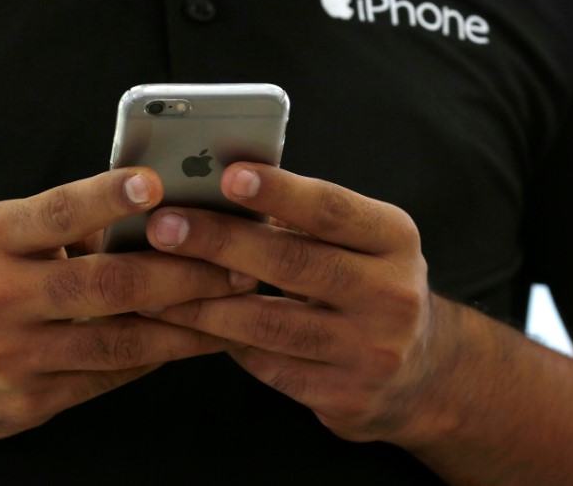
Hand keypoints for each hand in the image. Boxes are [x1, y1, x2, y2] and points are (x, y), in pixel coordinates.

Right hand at [0, 168, 254, 441]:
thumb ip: (66, 228)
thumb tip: (154, 215)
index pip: (58, 212)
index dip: (108, 197)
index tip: (156, 184)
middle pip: (106, 284)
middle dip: (183, 274)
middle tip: (239, 263)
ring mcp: (14, 355)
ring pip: (119, 341)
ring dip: (187, 325)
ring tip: (234, 307)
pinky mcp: (30, 400)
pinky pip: (109, 378)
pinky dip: (157, 357)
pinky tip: (193, 341)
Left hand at [141, 162, 456, 444]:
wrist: (420, 374)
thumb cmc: (367, 285)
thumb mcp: (361, 243)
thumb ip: (306, 220)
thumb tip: (217, 189)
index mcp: (394, 239)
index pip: (330, 209)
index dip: (278, 191)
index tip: (226, 175)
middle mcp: (392, 294)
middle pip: (292, 264)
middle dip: (218, 243)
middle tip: (162, 228)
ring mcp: (371, 351)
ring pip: (269, 324)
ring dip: (202, 304)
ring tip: (153, 288)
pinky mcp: (345, 396)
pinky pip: (267, 365)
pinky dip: (222, 341)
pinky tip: (188, 326)